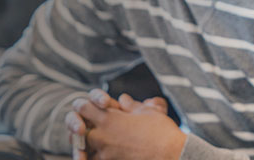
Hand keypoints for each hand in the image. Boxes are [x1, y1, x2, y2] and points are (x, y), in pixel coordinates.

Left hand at [67, 90, 182, 159]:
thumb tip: (123, 99)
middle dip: (83, 130)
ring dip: (88, 148)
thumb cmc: (162, 131)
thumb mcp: (147, 112)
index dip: (84, 106)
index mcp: (108, 119)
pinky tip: (109, 155)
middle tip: (89, 129)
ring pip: (86, 151)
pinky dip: (98, 158)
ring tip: (96, 146)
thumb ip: (130, 105)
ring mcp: (106, 154)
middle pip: (79, 132)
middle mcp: (102, 136)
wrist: (173, 155)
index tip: (88, 108)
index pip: (82, 108)